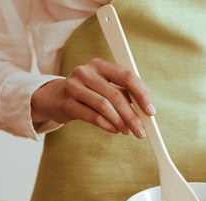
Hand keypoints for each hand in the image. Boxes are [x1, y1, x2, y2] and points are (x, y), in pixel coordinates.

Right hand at [31, 58, 155, 137]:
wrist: (54, 98)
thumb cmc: (87, 92)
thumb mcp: (105, 87)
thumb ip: (125, 92)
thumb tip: (147, 108)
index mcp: (100, 65)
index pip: (126, 76)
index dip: (142, 94)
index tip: (151, 111)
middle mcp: (86, 72)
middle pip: (116, 95)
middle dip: (132, 116)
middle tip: (141, 131)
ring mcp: (74, 86)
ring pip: (104, 106)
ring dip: (120, 122)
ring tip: (128, 131)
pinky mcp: (67, 103)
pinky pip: (92, 116)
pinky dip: (107, 125)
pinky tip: (115, 130)